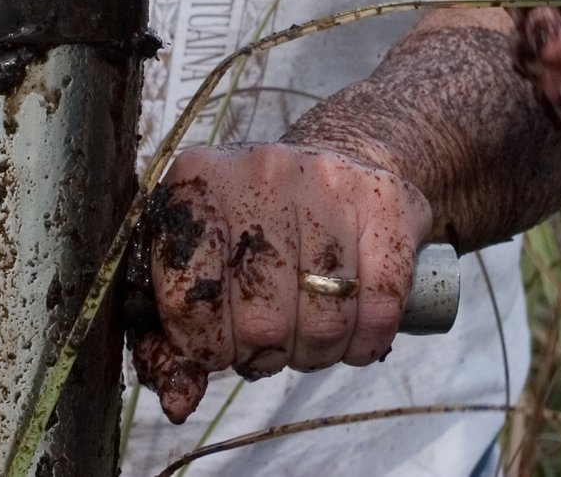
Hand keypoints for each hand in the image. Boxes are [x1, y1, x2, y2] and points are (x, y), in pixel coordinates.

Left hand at [129, 141, 430, 422]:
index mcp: (198, 181)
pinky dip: (363, 342)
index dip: (203, 345)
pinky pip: (380, 310)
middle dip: (261, 353)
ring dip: (314, 351)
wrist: (337, 159)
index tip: (215, 346)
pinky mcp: (386, 202)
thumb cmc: (254, 226)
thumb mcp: (199, 261)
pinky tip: (350, 332)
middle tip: (264, 341)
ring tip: (304, 332)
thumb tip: (178, 401)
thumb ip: (173, 333)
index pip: (190, 300)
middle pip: (261, 321)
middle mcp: (263, 172)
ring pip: (324, 321)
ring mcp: (329, 182)